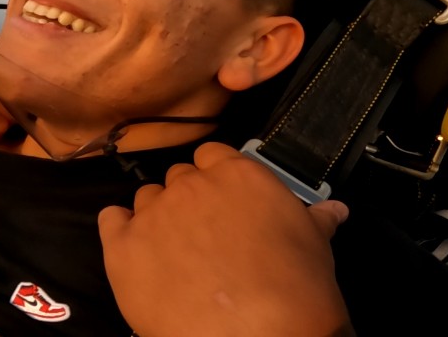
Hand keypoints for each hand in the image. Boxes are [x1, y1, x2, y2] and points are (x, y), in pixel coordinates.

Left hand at [98, 142, 353, 336]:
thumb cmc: (295, 291)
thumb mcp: (315, 245)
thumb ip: (317, 218)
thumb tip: (335, 210)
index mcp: (236, 171)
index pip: (213, 156)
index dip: (216, 180)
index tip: (223, 205)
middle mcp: (191, 183)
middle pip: (179, 178)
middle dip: (188, 202)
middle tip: (202, 237)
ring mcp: (154, 213)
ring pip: (146, 199)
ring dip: (156, 219)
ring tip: (172, 253)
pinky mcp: (124, 247)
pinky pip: (111, 221)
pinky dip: (120, 232)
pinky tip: (136, 252)